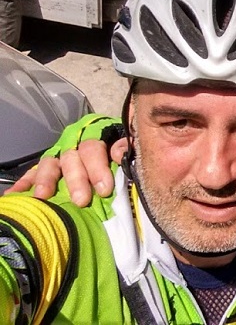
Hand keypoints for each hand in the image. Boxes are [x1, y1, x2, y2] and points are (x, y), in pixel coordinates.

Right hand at [5, 140, 119, 205]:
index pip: (93, 148)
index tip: (104, 189)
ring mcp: (57, 153)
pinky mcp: (46, 164)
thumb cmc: (117, 146)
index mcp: (93, 133)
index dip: (97, 168)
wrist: (108, 139)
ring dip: (46, 181)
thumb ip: (123, 146)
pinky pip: (33, 172)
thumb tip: (119, 153)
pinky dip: (24, 182)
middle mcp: (72, 142)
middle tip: (81, 200)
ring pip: (50, 164)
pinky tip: (14, 194)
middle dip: (75, 180)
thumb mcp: (123, 140)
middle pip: (71, 158)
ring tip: (43, 197)